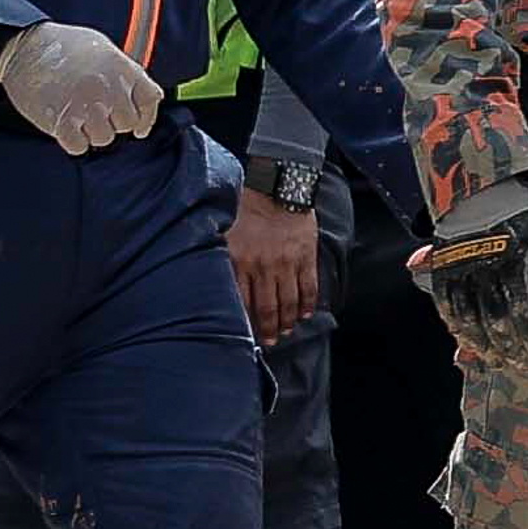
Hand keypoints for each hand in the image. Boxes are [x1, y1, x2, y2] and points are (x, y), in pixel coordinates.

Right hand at [0, 20, 163, 154]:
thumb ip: (125, 72)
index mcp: (121, 68)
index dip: (145, 116)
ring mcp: (86, 105)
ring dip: (93, 133)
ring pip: (104, 138)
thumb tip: (144, 93)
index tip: (139, 126)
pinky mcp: (61, 121)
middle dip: (114, 123)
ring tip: (79, 118)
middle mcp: (108, 88)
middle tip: (98, 116)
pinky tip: (67, 128)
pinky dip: (74, 142)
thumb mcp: (104, 48)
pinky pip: (79, 147)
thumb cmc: (63, 45)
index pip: (150, 100)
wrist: (25, 46)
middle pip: (127, 123)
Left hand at [231, 189, 322, 345]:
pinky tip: (305, 313)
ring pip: (289, 301)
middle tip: (270, 342)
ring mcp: (287, 263)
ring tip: (286, 331)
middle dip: (268, 329)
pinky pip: (309, 286)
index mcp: (241, 261)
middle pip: (267, 308)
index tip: (245, 335)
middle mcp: (264, 267)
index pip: (242, 302)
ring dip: (287, 321)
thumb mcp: (225, 232)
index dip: (245, 322)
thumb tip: (218, 281)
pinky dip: (308, 303)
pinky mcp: (306, 257)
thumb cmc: (247, 207)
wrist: (277, 186)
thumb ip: (223, 258)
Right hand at [414, 182, 527, 363]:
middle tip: (525, 366)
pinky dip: (455, 327)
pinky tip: (467, 342)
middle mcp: (482, 266)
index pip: (522, 311)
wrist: (483, 178)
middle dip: (511, 348)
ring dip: (483, 345)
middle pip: (495, 321)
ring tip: (498, 362)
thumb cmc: (526, 205)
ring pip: (467, 319)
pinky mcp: (442, 266)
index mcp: (513, 257)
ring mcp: (458, 267)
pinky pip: (445, 305)